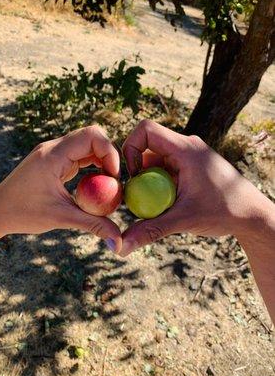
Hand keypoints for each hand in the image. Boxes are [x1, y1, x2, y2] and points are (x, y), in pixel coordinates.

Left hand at [0, 125, 121, 252]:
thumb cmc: (23, 213)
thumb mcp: (61, 218)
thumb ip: (93, 224)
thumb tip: (119, 240)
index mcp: (53, 155)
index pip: (91, 136)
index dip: (110, 152)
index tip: (114, 177)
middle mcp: (54, 148)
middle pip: (92, 136)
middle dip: (109, 156)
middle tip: (115, 181)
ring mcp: (54, 153)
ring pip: (87, 145)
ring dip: (102, 161)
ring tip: (108, 184)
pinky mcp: (55, 160)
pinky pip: (80, 155)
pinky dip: (93, 166)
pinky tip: (96, 184)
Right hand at [121, 120, 266, 255]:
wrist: (253, 215)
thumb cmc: (225, 212)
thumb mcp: (184, 220)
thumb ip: (151, 230)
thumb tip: (122, 246)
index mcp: (185, 148)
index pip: (146, 130)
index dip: (130, 148)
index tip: (133, 176)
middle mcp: (186, 147)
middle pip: (148, 147)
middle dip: (137, 171)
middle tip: (138, 197)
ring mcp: (189, 157)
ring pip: (156, 160)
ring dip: (148, 180)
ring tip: (155, 204)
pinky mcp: (191, 167)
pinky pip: (166, 170)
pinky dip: (159, 185)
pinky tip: (168, 204)